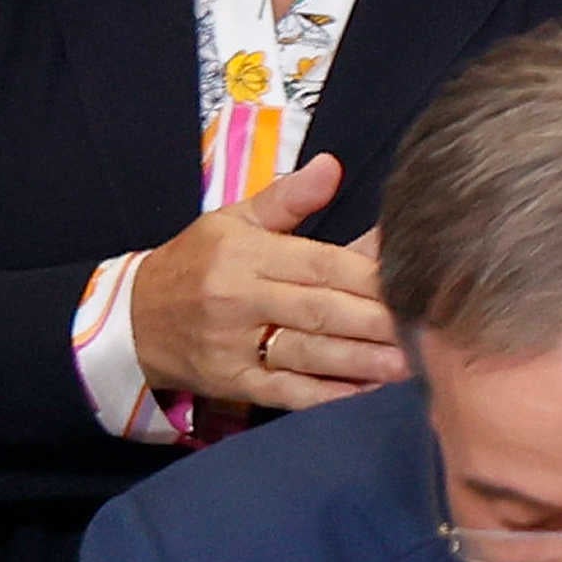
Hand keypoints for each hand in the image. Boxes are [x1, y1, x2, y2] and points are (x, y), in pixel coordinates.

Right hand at [124, 155, 406, 412]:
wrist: (132, 318)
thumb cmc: (197, 264)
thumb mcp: (233, 221)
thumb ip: (288, 199)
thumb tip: (332, 166)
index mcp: (245, 253)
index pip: (320, 264)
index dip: (370, 276)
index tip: (413, 282)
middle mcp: (239, 298)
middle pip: (322, 311)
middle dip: (378, 322)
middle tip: (428, 328)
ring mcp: (234, 345)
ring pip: (310, 354)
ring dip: (364, 362)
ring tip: (413, 364)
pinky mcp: (233, 382)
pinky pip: (289, 393)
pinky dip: (330, 395)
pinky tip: (368, 394)